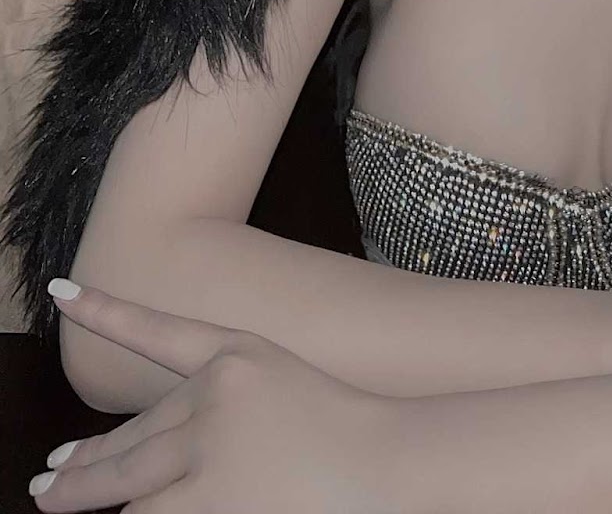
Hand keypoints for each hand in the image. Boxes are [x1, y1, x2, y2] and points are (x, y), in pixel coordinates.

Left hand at [30, 283, 401, 513]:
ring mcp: (209, 448)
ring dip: (97, 499)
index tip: (62, 294)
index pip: (158, 331)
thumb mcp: (275, 388)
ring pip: (131, 485)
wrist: (387, 465)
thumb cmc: (341, 432)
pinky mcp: (210, 500)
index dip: (107, 311)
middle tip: (47, 480)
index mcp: (236, 355)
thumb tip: (141, 453)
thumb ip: (212, 409)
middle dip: (84, 464)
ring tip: (54, 500)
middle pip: (132, 438)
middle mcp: (215, 395)